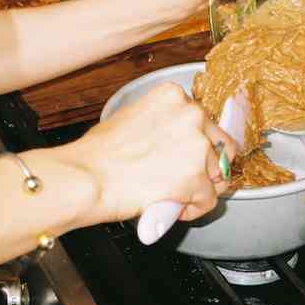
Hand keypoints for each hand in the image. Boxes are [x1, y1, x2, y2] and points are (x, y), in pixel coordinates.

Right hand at [67, 82, 235, 223]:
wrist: (85, 179)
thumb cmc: (96, 154)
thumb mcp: (130, 118)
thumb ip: (160, 123)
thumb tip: (170, 141)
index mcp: (173, 96)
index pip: (203, 121)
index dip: (195, 143)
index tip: (183, 157)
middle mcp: (190, 115)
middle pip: (219, 147)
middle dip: (207, 166)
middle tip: (185, 180)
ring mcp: (196, 147)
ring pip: (216, 176)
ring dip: (198, 189)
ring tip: (171, 196)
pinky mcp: (196, 179)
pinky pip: (208, 201)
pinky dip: (193, 209)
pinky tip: (171, 209)